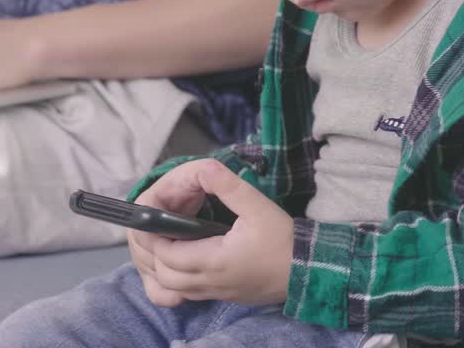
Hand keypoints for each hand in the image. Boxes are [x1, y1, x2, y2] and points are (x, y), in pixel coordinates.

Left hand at [128, 159, 293, 307]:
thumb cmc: (283, 240)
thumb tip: (205, 167)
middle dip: (156, 254)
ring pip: (175, 289)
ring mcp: (217, 292)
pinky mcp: (226, 296)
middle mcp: (211, 281)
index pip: (167, 254)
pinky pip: (190, 294)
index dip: (156, 238)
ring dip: (166, 269)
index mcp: (214, 260)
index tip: (157, 220)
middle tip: (162, 230)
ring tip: (173, 243)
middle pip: (165, 276)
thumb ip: (229, 186)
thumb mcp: (258, 207)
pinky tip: (190, 261)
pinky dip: (181, 280)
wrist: (308, 271)